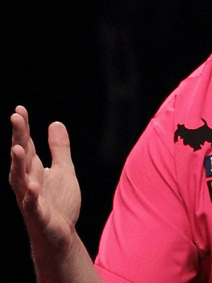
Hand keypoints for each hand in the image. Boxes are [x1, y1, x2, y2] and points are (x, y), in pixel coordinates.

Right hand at [9, 105, 81, 250]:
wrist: (60, 234)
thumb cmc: (59, 202)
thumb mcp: (64, 170)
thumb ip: (59, 148)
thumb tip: (55, 123)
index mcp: (33, 170)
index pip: (26, 145)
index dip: (23, 128)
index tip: (19, 109)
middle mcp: (27, 181)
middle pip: (21, 157)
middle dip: (18, 138)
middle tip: (15, 117)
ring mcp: (30, 198)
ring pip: (20, 179)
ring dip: (17, 164)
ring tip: (17, 148)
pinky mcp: (38, 215)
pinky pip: (32, 205)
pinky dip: (31, 196)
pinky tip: (33, 185)